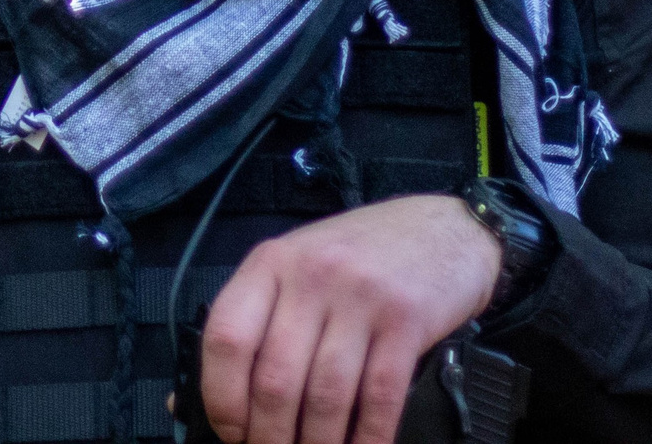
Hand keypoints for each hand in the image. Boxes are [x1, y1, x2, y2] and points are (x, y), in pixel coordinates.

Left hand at [201, 193, 501, 443]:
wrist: (444, 228)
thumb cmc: (361, 254)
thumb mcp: (298, 266)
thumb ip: (259, 320)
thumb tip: (207, 398)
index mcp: (270, 263)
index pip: (227, 337)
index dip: (222, 397)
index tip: (229, 431)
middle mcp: (311, 276)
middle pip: (276, 378)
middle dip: (270, 435)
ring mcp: (361, 297)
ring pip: (326, 394)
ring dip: (316, 443)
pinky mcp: (407, 322)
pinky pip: (379, 396)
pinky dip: (366, 437)